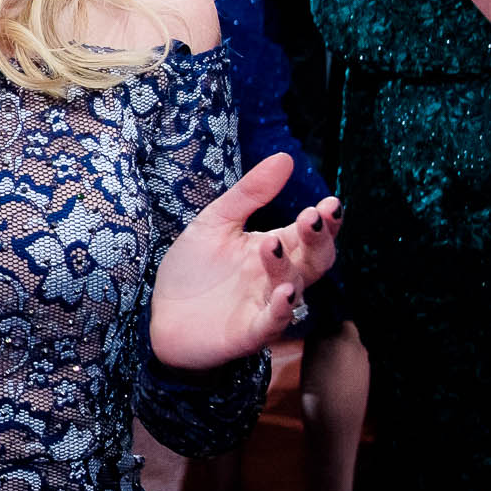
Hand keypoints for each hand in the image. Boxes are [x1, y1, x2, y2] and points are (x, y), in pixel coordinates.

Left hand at [149, 154, 340, 371]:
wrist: (160, 315)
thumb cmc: (193, 269)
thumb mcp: (215, 223)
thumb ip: (249, 194)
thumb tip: (285, 157)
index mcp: (275, 248)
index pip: (309, 234)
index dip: (323, 221)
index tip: (330, 203)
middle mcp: (277, 278)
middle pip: (313, 261)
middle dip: (318, 240)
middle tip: (314, 218)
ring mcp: (266, 306)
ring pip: (293, 289)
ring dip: (287, 269)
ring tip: (272, 246)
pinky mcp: (249, 333)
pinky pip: (273, 323)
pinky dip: (281, 311)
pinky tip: (283, 295)